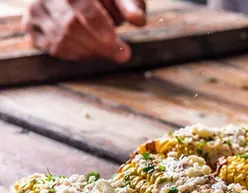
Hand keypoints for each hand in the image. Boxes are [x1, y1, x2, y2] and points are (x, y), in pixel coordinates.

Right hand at [21, 0, 146, 62]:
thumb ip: (130, 6)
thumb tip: (138, 20)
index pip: (82, 6)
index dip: (98, 26)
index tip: (115, 42)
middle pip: (71, 27)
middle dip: (101, 45)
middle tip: (123, 53)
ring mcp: (36, 11)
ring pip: (62, 41)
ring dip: (91, 51)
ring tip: (107, 47)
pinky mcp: (31, 26)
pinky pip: (53, 49)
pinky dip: (76, 54)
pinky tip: (90, 49)